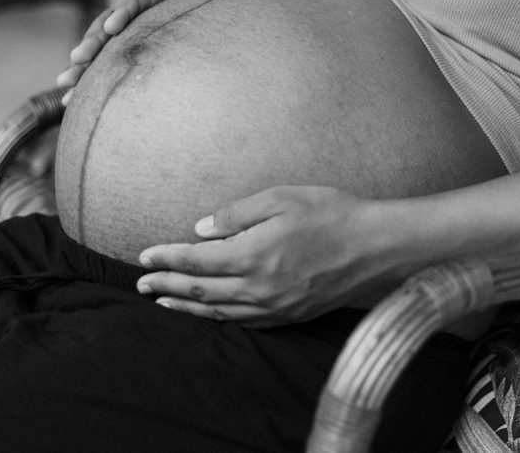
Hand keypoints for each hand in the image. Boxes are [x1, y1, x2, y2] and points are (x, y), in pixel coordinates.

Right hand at [56, 0, 207, 102]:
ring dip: (79, 65)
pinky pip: (97, 62)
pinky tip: (68, 99)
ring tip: (64, 84)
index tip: (114, 26)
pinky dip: (85, 78)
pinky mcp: (114, 46)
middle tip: (78, 58)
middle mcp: (122, 10)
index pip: (131, 3)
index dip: (122, 13)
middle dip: (91, 43)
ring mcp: (115, 29)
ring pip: (95, 47)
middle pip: (104, 27)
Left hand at [136, 187, 393, 326]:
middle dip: (167, 285)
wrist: (377, 247)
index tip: (144, 255)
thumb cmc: (332, 214)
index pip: (195, 260)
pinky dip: (220, 318)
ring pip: (219, 313)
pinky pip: (246, 322)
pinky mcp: (291, 315)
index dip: (166, 258)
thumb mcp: (281, 198)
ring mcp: (275, 307)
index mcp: (253, 255)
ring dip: (187, 306)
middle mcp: (259, 288)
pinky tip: (212, 312)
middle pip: (200, 291)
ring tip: (165, 299)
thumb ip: (237, 214)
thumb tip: (202, 228)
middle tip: (142, 284)